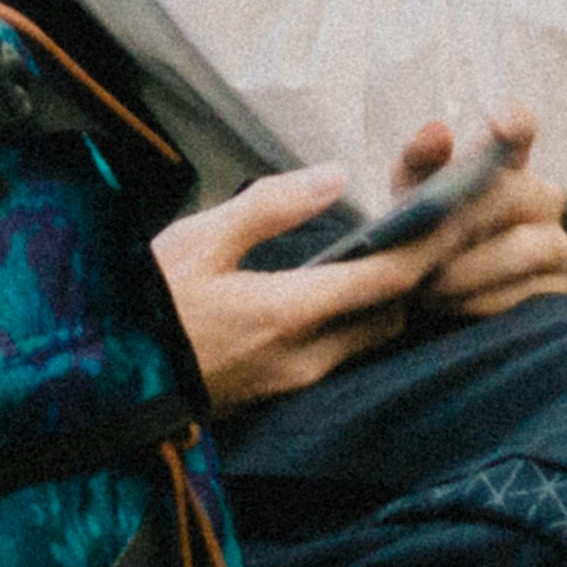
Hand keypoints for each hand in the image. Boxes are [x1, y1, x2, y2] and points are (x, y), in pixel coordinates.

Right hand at [150, 165, 436, 411]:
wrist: (105, 384)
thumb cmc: (142, 303)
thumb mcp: (196, 240)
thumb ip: (269, 207)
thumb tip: (335, 176)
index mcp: (289, 311)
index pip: (387, 279)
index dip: (432, 245)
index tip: (461, 210)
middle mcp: (306, 355)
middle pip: (392, 312)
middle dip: (421, 271)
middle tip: (439, 223)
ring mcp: (295, 380)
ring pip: (369, 335)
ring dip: (390, 295)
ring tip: (399, 246)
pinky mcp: (281, 390)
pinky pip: (342, 351)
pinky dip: (359, 317)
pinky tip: (350, 286)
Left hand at [405, 110, 566, 324]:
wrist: (433, 295)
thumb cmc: (425, 230)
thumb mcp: (411, 195)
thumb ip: (418, 161)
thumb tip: (438, 132)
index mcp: (508, 162)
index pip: (520, 129)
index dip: (515, 123)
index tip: (501, 123)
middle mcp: (543, 196)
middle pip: (511, 196)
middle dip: (461, 225)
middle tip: (423, 249)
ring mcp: (557, 244)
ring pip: (520, 250)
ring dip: (465, 270)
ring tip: (430, 283)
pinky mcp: (557, 291)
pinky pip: (522, 296)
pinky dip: (478, 302)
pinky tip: (453, 304)